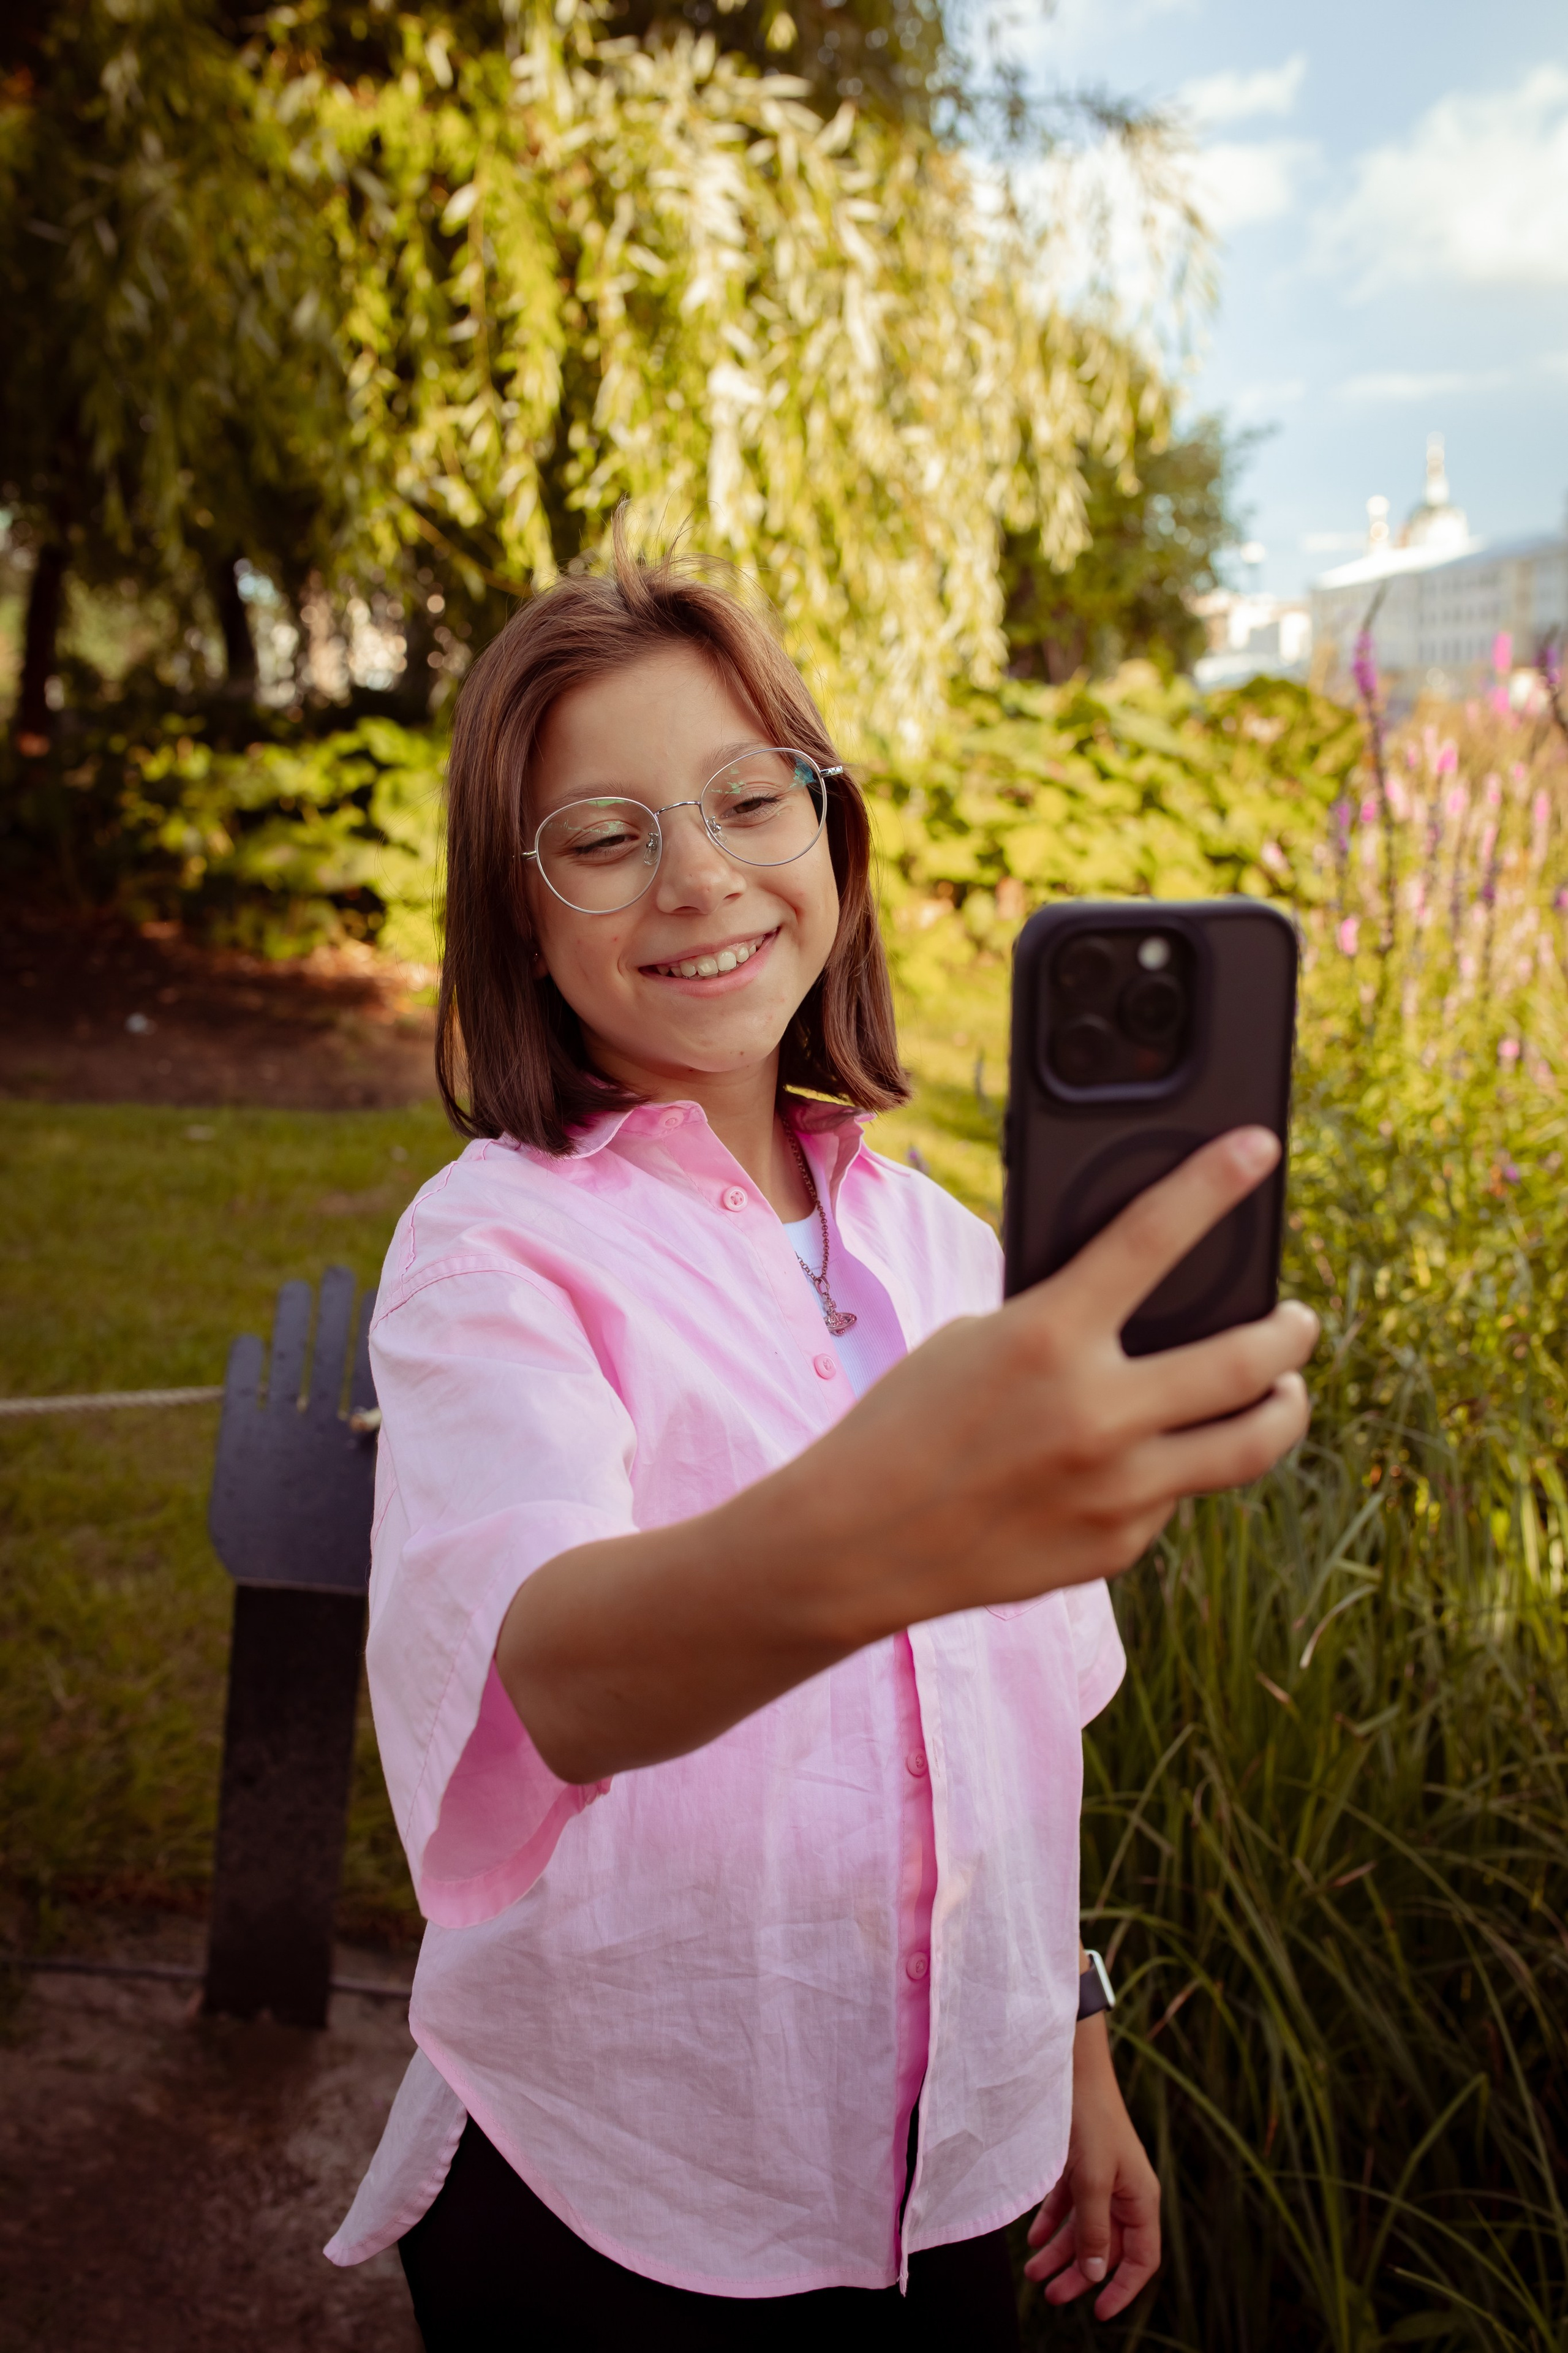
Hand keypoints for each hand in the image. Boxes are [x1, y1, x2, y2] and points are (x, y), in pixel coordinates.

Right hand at [504, 1126, 1317, 1780]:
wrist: (857, 1541)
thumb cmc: (908, 1422)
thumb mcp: (976, 1340)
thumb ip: (1063, 1322)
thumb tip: (1147, 1312)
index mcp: (1047, 1339)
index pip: (1151, 1238)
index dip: (1215, 1182)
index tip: (1259, 1147)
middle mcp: (1096, 1414)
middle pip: (1249, 1363)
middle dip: (1292, 1333)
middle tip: (1298, 1320)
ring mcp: (1115, 1490)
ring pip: (1249, 1444)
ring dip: (1281, 1406)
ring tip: (1281, 1390)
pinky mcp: (1117, 1547)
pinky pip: (1173, 1497)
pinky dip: (1169, 1471)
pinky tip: (1140, 1462)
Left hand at [1024, 2016, 1159, 2319]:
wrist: (1070, 2066)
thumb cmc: (1089, 2119)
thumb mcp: (1092, 2179)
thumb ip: (1094, 2230)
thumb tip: (1096, 2276)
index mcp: (1140, 2198)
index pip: (1142, 2259)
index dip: (1123, 2290)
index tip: (1099, 2314)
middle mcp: (1124, 2192)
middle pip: (1107, 2248)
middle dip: (1080, 2275)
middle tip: (1051, 2297)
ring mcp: (1102, 2177)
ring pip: (1083, 2228)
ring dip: (1059, 2253)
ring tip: (1032, 2273)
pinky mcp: (1080, 2163)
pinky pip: (1068, 2204)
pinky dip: (1051, 2222)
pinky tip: (1031, 2239)